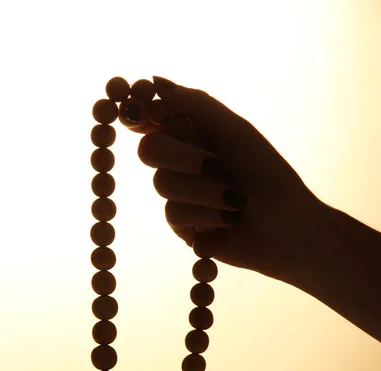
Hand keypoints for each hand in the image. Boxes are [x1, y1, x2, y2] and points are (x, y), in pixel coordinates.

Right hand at [124, 77, 322, 281]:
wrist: (287, 227)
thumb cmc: (268, 174)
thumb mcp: (234, 130)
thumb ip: (194, 104)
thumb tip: (153, 82)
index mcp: (194, 133)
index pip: (152, 117)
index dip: (143, 114)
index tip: (150, 115)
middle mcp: (183, 162)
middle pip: (149, 149)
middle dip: (184, 158)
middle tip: (216, 166)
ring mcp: (181, 195)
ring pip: (162, 184)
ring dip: (204, 191)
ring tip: (236, 201)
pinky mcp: (184, 226)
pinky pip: (174, 214)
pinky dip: (207, 214)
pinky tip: (230, 220)